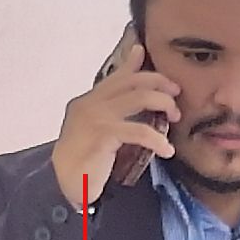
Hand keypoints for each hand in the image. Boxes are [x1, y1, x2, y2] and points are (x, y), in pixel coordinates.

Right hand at [53, 42, 181, 211]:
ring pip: (140, 97)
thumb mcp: (96, 129)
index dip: (133, 64)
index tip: (146, 56)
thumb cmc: (82, 160)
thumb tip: (129, 96)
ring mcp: (96, 117)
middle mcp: (91, 103)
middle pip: (133, 82)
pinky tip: (167, 150)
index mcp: (88, 101)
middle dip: (160, 83)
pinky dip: (158, 140)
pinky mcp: (104, 135)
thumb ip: (111, 112)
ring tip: (175, 117)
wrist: (64, 184)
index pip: (117, 77)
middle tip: (175, 95)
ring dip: (164, 104)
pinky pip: (140, 131)